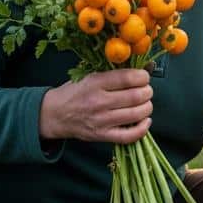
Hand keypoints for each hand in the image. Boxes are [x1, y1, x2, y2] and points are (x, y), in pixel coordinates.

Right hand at [39, 69, 153, 143]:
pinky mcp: (101, 135)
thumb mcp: (92, 76)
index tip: (144, 77)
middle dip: (147, 92)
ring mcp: (100, 120)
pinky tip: (145, 120)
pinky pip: (128, 136)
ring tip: (144, 104)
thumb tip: (148, 66)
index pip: (128, 78)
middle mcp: (98, 101)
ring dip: (147, 108)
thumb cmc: (76, 92)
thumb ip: (118, 72)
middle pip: (136, 97)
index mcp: (95, 83)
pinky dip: (142, 129)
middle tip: (146, 91)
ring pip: (136, 114)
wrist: (54, 114)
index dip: (143, 77)